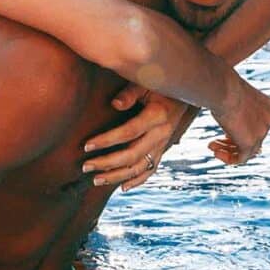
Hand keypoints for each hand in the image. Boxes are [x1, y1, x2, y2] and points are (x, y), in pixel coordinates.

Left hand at [81, 86, 196, 188]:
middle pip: (132, 155)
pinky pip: (151, 169)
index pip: (128, 132)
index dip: (107, 140)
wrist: (184, 93)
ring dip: (117, 176)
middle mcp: (161, 134)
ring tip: (96, 180)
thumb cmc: (159, 83)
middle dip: (107, 163)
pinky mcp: (162, 149)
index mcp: (157, 116)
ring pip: (140, 167)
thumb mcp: (146, 82)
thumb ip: (130, 93)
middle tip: (85, 167)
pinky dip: (137, 180)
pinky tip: (122, 187)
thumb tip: (114, 104)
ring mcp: (163, 144)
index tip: (86, 146)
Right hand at [208, 76, 269, 165]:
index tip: (224, 131)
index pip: (257, 125)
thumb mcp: (232, 92)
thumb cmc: (221, 84)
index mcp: (268, 105)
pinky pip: (241, 159)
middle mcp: (269, 119)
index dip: (240, 130)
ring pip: (247, 150)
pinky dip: (228, 158)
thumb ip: (234, 103)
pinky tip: (215, 152)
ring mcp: (262, 132)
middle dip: (232, 141)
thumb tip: (221, 106)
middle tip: (214, 141)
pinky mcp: (251, 142)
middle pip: (253, 139)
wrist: (223, 88)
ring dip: (227, 150)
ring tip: (212, 147)